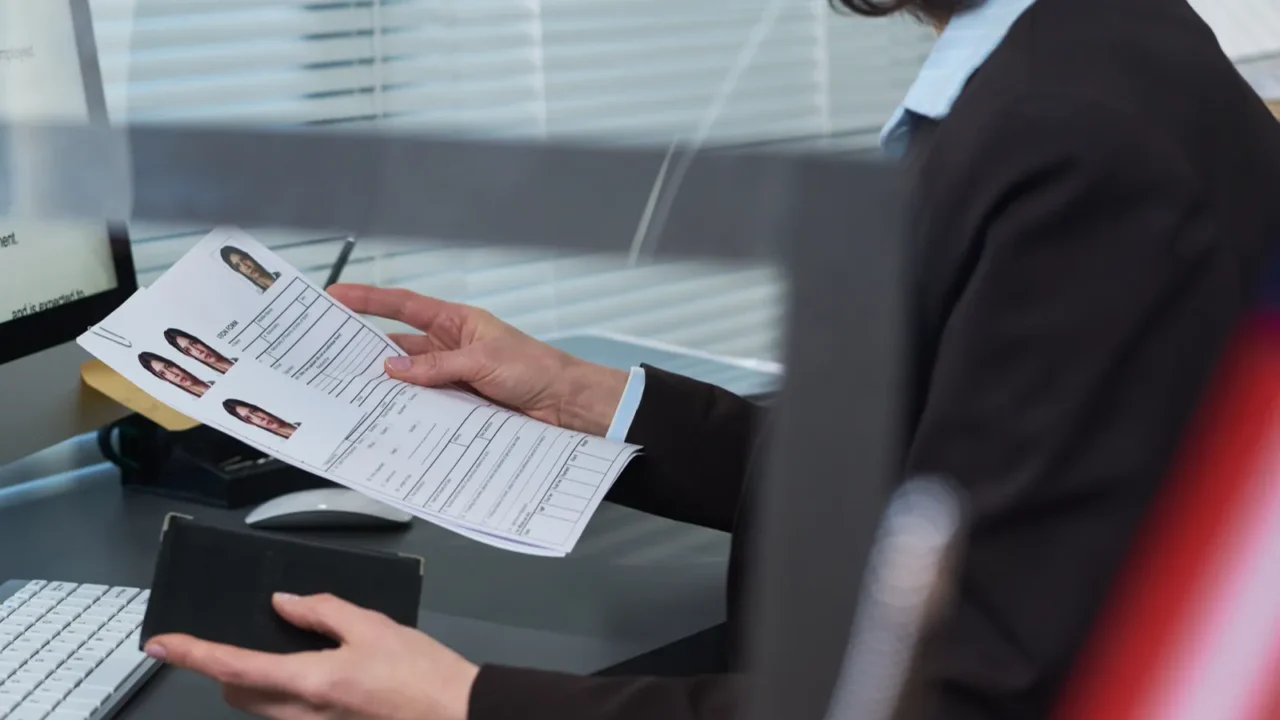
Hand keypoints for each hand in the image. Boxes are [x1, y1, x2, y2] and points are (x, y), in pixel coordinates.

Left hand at [145, 593, 478, 719]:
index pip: (232, 664)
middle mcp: (301, 713)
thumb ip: (322, 611)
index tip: (161, 643)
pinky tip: (320, 671)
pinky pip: (287, 713)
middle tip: (238, 637)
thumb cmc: (422, 675)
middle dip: (227, 665)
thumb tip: (285, 604)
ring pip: (261, 705)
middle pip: (237, 691)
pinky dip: (285, 691)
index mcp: (308, 680)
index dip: (191, 652)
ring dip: (256, 680)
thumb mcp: (373, 626)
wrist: (455, 714)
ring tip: (289, 651)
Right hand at [328, 284, 627, 435]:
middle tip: (331, 354)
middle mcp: (450, 347)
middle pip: (399, 346)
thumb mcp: (482, 361)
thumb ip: (436, 366)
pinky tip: (391, 417)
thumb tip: (393, 369)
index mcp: (456, 322)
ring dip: (389, 387)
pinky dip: (410, 411)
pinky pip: (426, 405)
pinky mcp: (459, 404)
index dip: (368, 300)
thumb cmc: (535, 368)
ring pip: (409, 380)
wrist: (565, 404)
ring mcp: (452, 377)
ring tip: (354, 392)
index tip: (336, 295)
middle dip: (366, 349)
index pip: (403, 306)